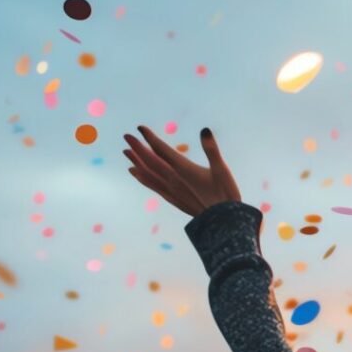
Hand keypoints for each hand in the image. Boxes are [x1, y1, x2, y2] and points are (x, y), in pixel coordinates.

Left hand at [122, 125, 241, 217]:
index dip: (149, 138)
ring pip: (148, 174)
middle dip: (137, 148)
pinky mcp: (173, 199)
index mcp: (183, 169)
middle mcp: (173, 180)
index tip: (139, 128)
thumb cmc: (225, 195)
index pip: (161, 150)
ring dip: (136, 162)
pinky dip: (142, 177)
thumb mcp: (221, 170)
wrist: (222, 223)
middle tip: (126, 137)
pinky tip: (137, 174)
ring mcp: (171, 191)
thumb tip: (205, 130)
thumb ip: (211, 150)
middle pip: (150, 162)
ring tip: (126, 154)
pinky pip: (152, 186)